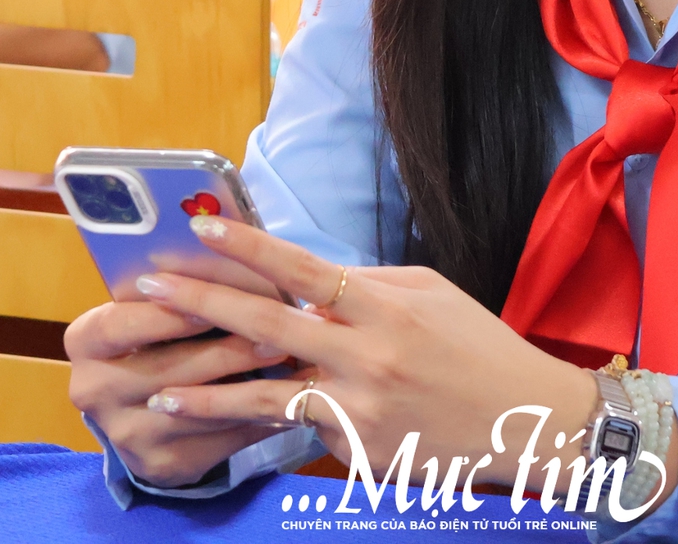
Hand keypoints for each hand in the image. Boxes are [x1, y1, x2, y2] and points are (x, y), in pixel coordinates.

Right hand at [66, 298, 295, 486]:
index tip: (213, 303)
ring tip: (290, 360)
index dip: (167, 316)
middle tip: (276, 332)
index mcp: (86, 340)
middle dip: (226, 350)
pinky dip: (255, 417)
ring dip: (249, 385)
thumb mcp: (150, 307)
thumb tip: (235, 255)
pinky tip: (286, 397)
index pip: (120, 326)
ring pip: (197, 409)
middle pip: (165, 370)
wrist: (138, 405)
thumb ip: (178, 287)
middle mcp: (94, 390)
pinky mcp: (159, 465)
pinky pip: (216, 440)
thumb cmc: (154, 334)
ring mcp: (125, 433)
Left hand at [128, 218, 609, 495]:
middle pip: (269, 324)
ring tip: (156, 383)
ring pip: (266, 392)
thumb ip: (370, 285)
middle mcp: (369, 355)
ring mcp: (361, 407)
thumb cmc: (480, 349)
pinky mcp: (359, 448)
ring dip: (206, 387)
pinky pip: (296, 429)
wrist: (528, 422)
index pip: (304, 268)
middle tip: (149, 286)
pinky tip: (207, 417)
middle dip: (203, 302)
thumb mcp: (433, 296)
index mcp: (387, 307)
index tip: (202, 227)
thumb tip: (310, 277)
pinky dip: (250, 420)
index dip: (249, 247)